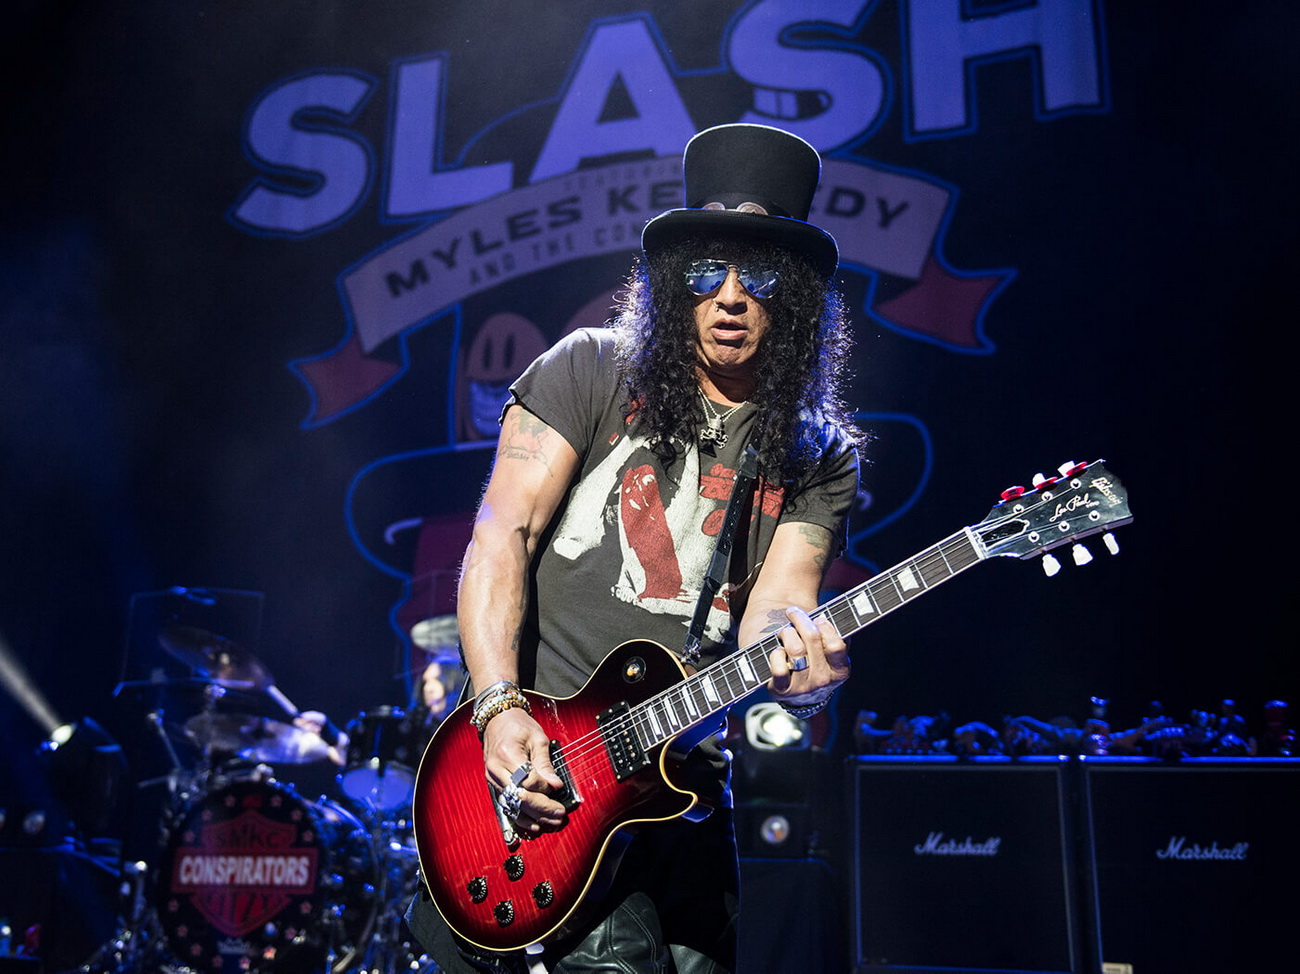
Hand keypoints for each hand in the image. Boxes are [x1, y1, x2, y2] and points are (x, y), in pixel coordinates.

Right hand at [481, 707, 567, 832]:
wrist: (498, 720)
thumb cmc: (518, 726)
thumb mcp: (537, 739)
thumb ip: (545, 764)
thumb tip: (555, 785)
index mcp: (507, 753)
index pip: (527, 780)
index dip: (544, 787)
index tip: (557, 788)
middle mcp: (496, 768)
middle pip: (519, 796)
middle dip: (541, 807)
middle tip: (559, 814)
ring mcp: (492, 778)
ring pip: (513, 804)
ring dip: (533, 816)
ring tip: (551, 822)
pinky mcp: (493, 784)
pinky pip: (507, 804)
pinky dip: (521, 816)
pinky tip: (533, 824)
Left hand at [766, 606, 849, 705]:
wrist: (796, 692)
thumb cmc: (813, 663)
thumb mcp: (829, 655)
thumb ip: (833, 637)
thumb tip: (827, 615)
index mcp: (839, 671)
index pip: (836, 644)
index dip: (825, 626)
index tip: (817, 618)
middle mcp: (823, 681)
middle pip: (813, 638)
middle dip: (801, 620)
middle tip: (793, 613)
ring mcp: (802, 687)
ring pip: (795, 649)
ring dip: (787, 633)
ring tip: (784, 632)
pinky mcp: (782, 690)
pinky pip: (779, 667)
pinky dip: (776, 654)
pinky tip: (778, 651)